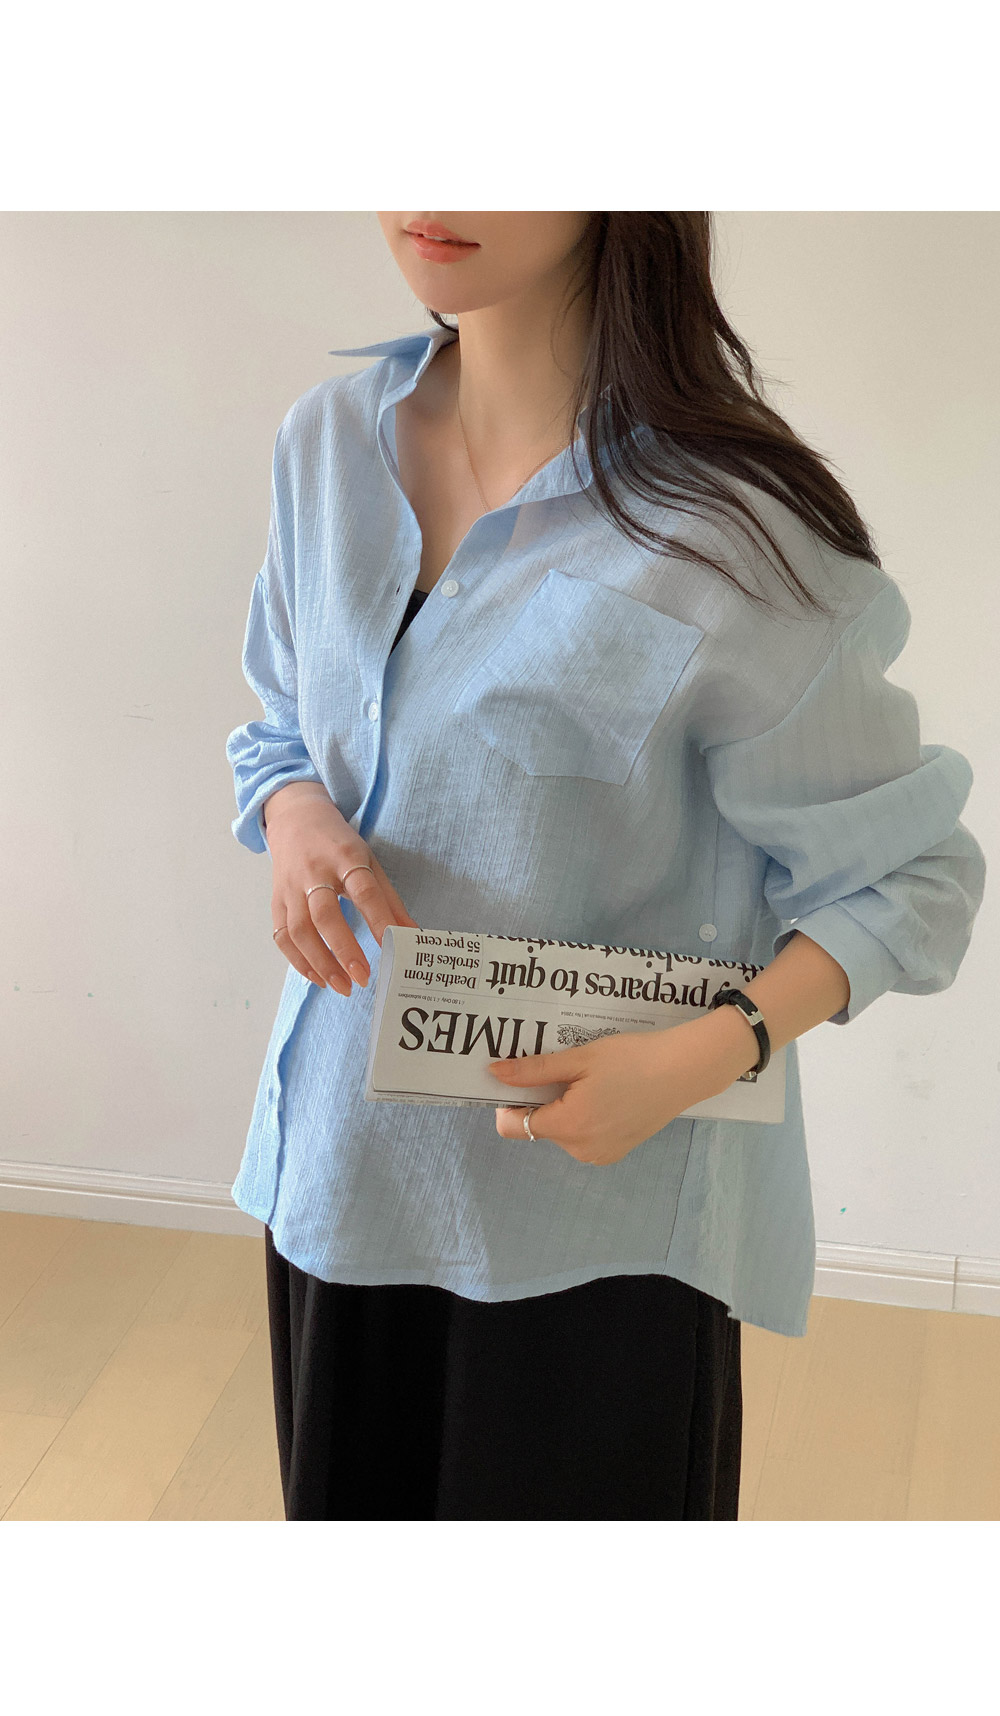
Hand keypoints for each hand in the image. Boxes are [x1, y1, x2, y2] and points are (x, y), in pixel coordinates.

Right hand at [263, 783, 418, 994]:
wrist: (296, 818)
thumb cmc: (338, 844)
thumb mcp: (370, 860)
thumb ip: (389, 899)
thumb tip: (412, 934)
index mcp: (345, 857)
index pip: (364, 891)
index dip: (378, 920)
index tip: (391, 947)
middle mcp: (314, 872)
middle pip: (324, 914)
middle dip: (343, 949)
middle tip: (363, 978)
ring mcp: (290, 887)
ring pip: (299, 930)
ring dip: (320, 962)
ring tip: (342, 986)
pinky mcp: (276, 900)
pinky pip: (282, 935)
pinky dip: (298, 961)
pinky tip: (318, 977)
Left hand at [487, 1018, 748, 1166]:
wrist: (684, 1070)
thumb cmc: (632, 1058)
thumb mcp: (579, 1058)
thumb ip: (534, 1071)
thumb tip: (494, 1073)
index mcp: (568, 1126)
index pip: (513, 1126)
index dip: (508, 1102)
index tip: (520, 1079)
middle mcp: (581, 1150)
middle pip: (539, 1127)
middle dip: (543, 1100)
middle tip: (568, 1070)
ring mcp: (600, 1155)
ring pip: (561, 1131)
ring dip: (564, 1108)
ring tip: (592, 1080)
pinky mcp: (616, 1151)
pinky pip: (583, 1137)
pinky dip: (584, 1117)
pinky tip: (607, 1093)